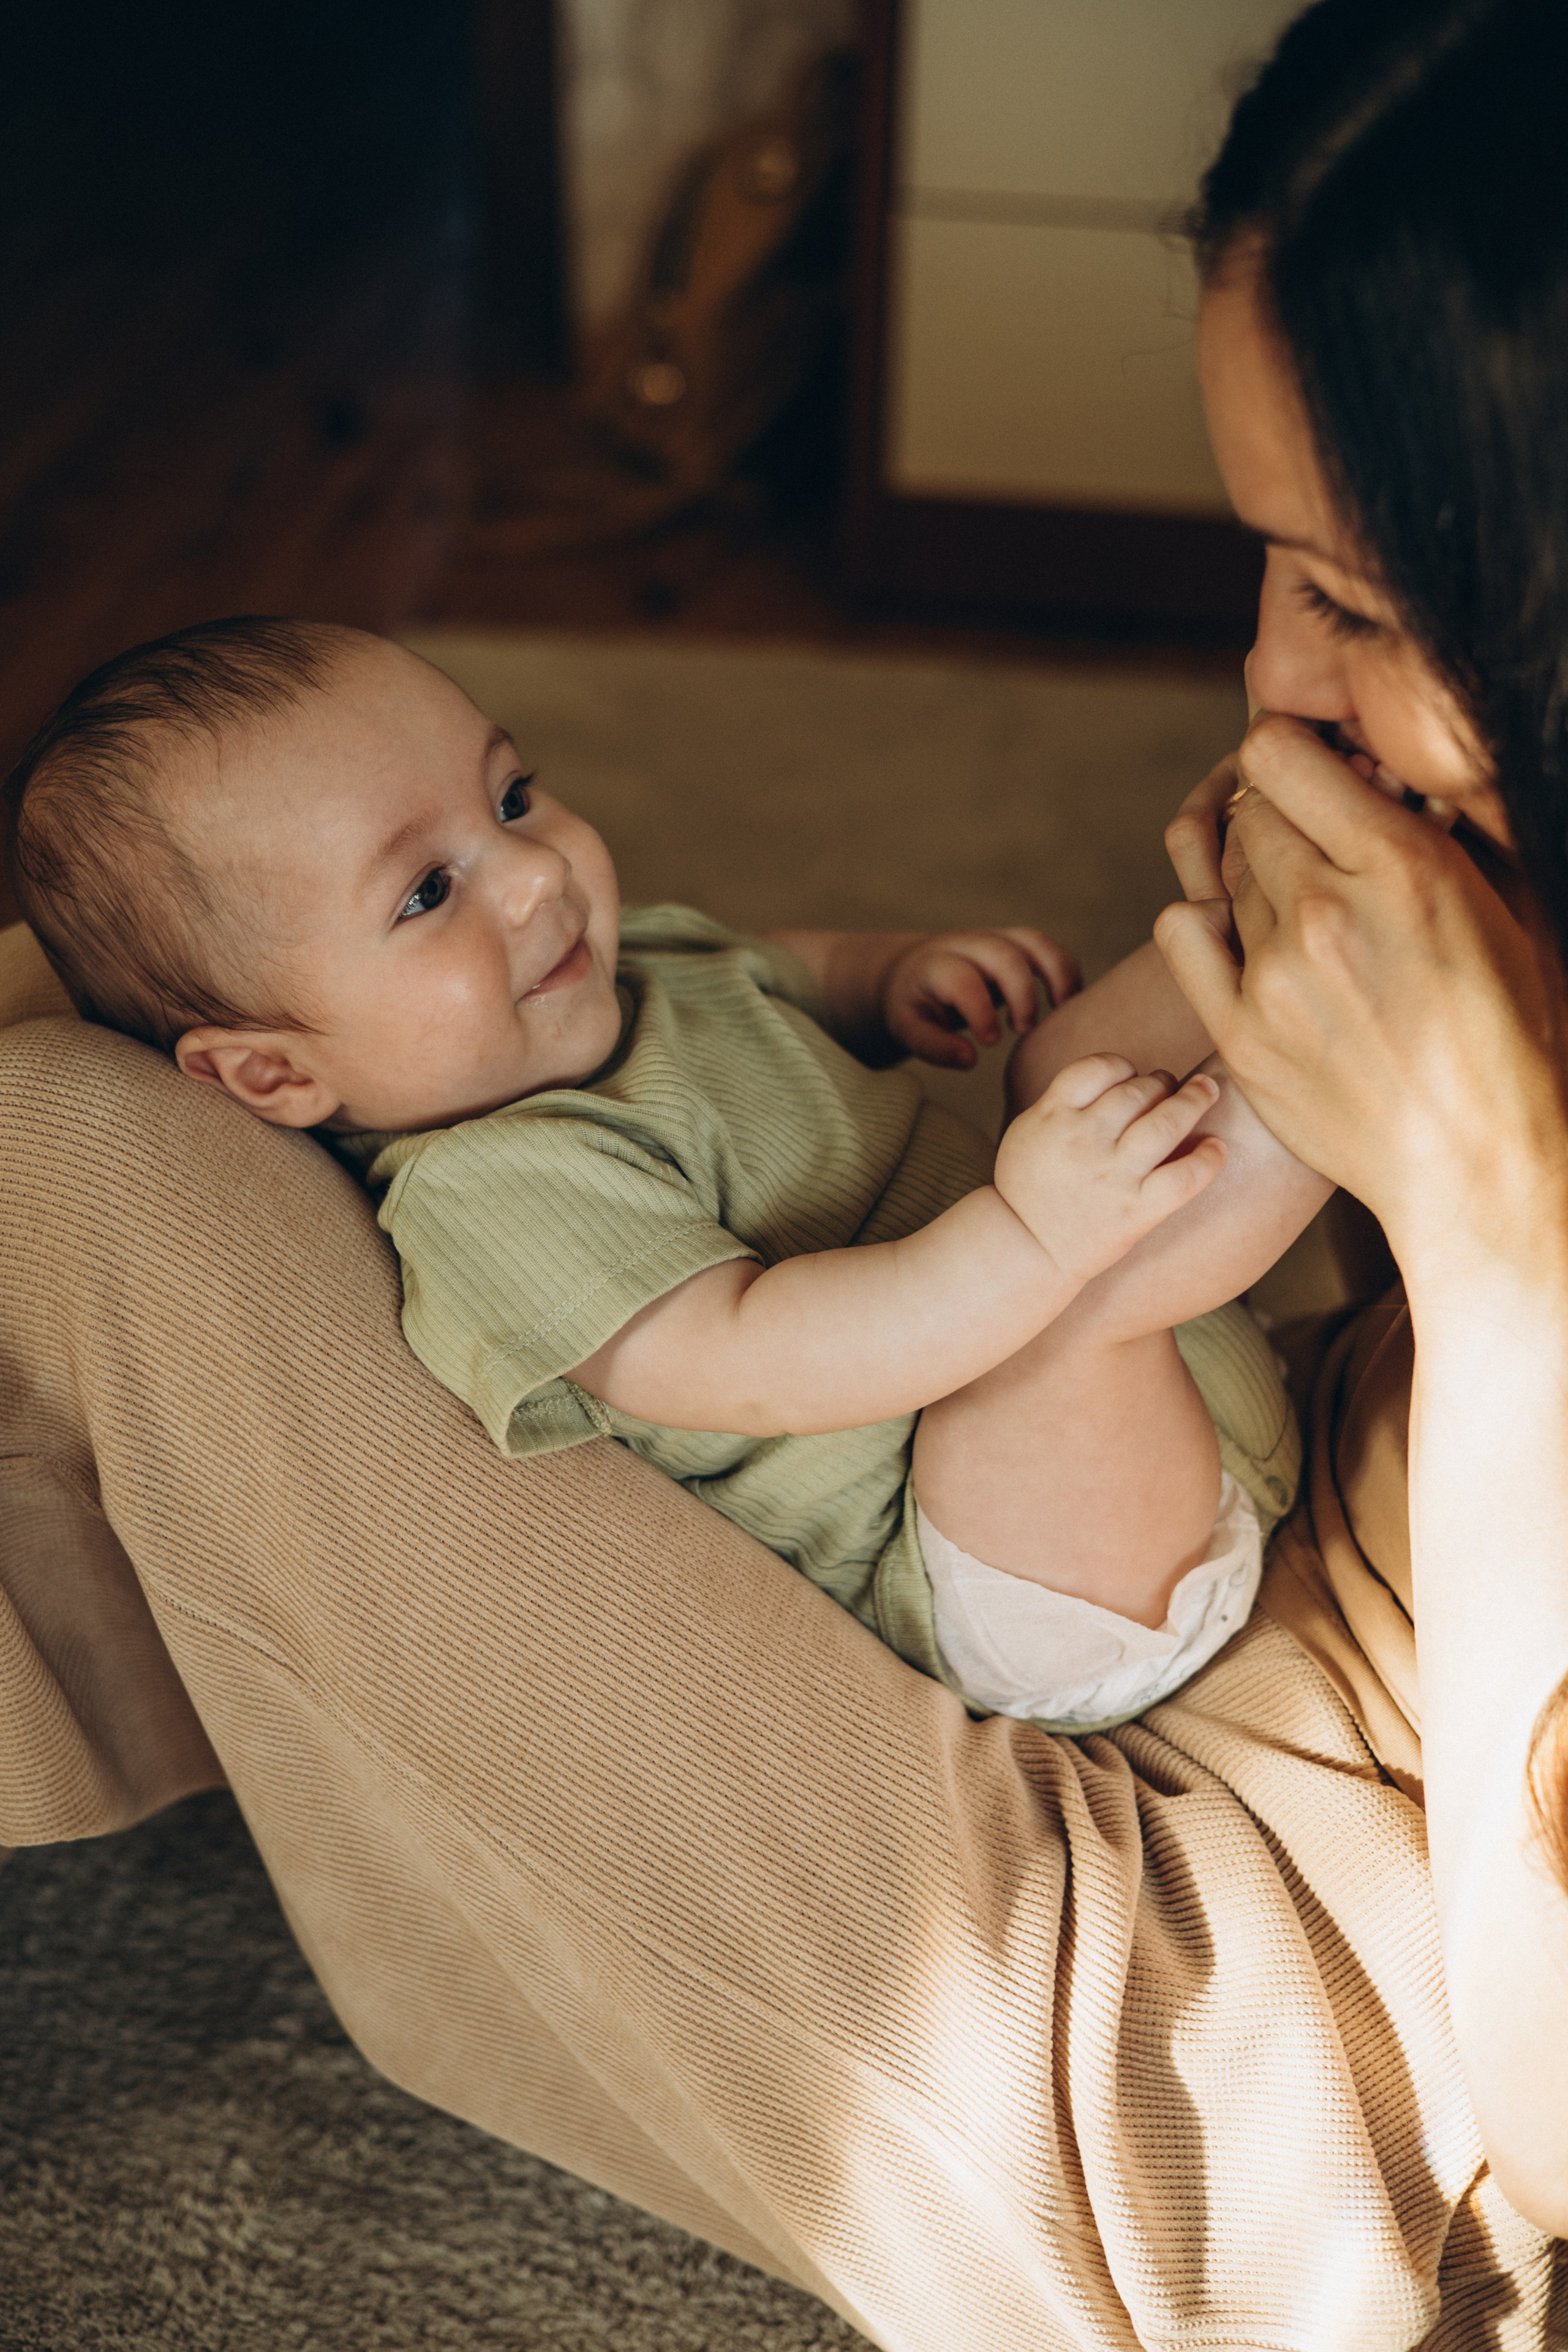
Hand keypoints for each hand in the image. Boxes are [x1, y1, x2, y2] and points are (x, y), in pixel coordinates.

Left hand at [882, 928, 1079, 1068]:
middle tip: (1024, 1031)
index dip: (980, 1011)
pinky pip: (1048, 946)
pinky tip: (1068, 1004)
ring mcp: (994, 939)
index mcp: (934, 966)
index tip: (989, 1042)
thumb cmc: (914, 1006)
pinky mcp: (1014, 942)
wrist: (912, 970)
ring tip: (1063, 1012)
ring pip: (1035, 941)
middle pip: (1005, 955)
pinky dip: (1066, 970)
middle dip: (1023, 994)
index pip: (962, 980)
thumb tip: (971, 1058)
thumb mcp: (908, 1028)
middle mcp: (967, 945)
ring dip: (1057, 975)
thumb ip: (935, 1046)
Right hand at [994, 1053, 1223, 1284]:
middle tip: (1169, 1088)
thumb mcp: (1029, 1129)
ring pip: (1167, 1122)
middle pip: (1138, 1090)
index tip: (1130, 1077)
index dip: (1123, 1066)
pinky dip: (1207, 1159)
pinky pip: (1184, 1177)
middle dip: (1160, 1083)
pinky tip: (1216, 1147)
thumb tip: (1118, 1076)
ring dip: (1194, 1100)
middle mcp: (1084, 1139)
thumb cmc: (1028, 1186)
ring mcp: (1112, 1175)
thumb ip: (1066, 1100)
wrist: (1025, 1249)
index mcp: (1053, 1115)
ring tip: (1208, 1091)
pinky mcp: (1136, 1210)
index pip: (1100, 1067)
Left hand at [1155, 715, 1567, 1280]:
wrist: (1474, 1160)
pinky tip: (1245, 936)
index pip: (1279, 752)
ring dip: (1261, 879)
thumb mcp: (1508, 904)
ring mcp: (1273, 977)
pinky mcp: (1238, 1033)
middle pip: (1251, 812)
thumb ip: (1449, 824)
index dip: (1289, 752)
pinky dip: (1207, 921)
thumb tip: (1397, 765)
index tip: (1312, 772)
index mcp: (1401, 866)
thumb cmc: (1506, 1031)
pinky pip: (1182, 930)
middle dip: (1284, 817)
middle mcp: (1326, 912)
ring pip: (1224, 873)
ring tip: (1309, 914)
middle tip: (1321, 848)